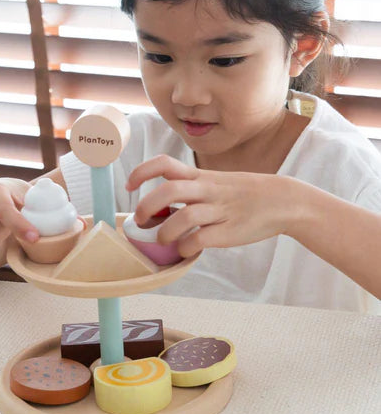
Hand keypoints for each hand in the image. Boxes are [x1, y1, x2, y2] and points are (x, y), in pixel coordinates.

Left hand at [125, 155, 296, 257]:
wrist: (284, 201)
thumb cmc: (244, 193)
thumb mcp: (216, 181)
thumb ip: (190, 188)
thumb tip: (159, 207)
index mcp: (201, 176)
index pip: (166, 164)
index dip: (142, 172)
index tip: (129, 185)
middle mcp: (207, 190)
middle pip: (169, 190)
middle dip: (146, 206)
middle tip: (140, 221)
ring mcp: (219, 210)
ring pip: (184, 216)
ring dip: (164, 231)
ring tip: (163, 239)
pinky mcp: (229, 231)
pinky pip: (199, 239)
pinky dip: (185, 247)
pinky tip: (184, 249)